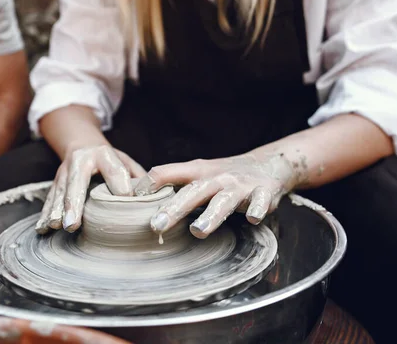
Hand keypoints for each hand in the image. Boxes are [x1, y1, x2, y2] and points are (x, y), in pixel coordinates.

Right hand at [35, 145, 145, 233]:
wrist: (80, 144)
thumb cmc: (108, 159)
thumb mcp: (125, 161)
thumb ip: (137, 178)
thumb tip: (152, 198)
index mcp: (103, 154)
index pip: (113, 169)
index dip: (119, 183)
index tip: (126, 198)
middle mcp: (80, 162)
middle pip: (76, 183)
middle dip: (73, 204)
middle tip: (72, 224)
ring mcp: (64, 172)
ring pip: (59, 192)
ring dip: (56, 211)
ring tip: (56, 227)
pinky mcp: (54, 183)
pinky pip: (49, 199)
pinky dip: (45, 214)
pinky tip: (42, 228)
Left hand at [135, 154, 299, 238]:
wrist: (267, 164)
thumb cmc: (223, 175)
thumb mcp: (197, 174)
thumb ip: (173, 185)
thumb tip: (136, 200)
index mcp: (196, 171)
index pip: (165, 173)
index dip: (147, 185)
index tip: (129, 202)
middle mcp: (216, 177)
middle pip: (192, 192)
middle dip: (174, 208)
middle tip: (156, 225)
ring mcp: (239, 186)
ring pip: (222, 201)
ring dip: (210, 215)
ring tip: (197, 231)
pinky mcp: (263, 194)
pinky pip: (259, 203)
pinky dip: (256, 209)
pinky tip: (251, 218)